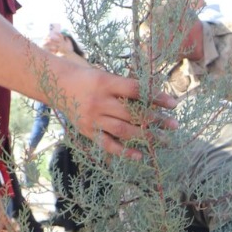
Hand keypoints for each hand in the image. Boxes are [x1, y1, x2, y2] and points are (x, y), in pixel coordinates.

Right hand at [59, 64, 176, 158]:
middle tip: (174, 126)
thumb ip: (127, 87)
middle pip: (132, 113)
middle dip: (156, 120)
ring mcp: (92, 118)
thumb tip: (157, 99)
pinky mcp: (87, 131)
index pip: (136, 90)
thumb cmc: (89, 78)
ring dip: (146, 137)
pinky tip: (140, 156)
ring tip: (163, 140)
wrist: (58, 84)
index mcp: (106, 82)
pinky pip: (107, 144)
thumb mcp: (107, 75)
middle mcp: (99, 101)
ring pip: (123, 130)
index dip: (156, 97)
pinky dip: (124, 152)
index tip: (173, 104)